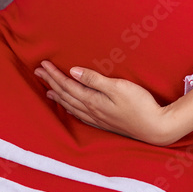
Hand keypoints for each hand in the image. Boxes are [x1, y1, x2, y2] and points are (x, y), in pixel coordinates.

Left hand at [33, 61, 177, 145]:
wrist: (154, 127)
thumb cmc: (139, 104)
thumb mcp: (118, 87)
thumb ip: (95, 80)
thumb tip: (73, 71)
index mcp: (93, 101)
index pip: (67, 85)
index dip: (54, 74)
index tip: (43, 64)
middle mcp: (91, 111)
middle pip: (65, 95)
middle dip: (50, 82)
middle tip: (38, 71)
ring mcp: (97, 119)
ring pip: (70, 106)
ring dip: (57, 96)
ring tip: (47, 89)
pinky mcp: (104, 122)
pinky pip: (80, 114)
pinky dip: (70, 108)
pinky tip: (69, 107)